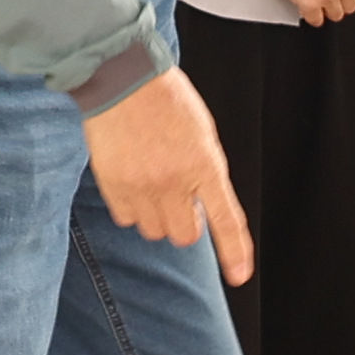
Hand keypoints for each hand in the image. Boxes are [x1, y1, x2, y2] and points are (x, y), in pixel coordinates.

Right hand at [79, 67, 255, 283]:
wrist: (124, 78)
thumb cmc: (168, 101)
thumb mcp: (202, 133)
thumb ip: (206, 171)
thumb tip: (204, 207)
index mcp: (205, 165)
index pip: (226, 219)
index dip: (234, 252)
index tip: (239, 276)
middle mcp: (175, 181)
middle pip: (186, 235)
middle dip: (186, 225)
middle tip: (181, 201)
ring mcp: (142, 185)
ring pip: (155, 231)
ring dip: (158, 218)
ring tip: (154, 186)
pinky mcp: (114, 185)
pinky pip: (128, 220)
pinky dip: (132, 209)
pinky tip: (133, 182)